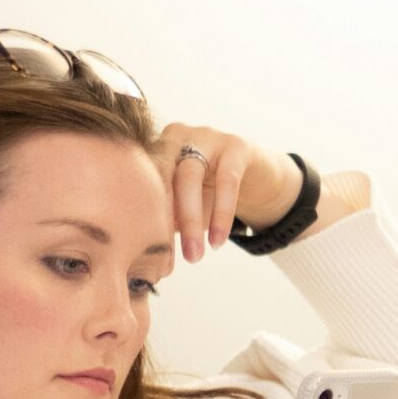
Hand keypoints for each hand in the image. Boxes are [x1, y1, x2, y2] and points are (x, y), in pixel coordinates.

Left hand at [152, 123, 303, 262]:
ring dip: (191, 220)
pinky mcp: (237, 145)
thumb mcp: (183, 208)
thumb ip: (164, 222)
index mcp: (155, 148)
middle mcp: (176, 136)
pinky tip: (218, 241)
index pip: (143, 184)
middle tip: (166, 262)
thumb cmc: (210, 194)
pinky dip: (222, 214)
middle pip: (160, 176)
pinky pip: (228, 181)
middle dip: (162, 221)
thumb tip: (147, 257)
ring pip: (189, 176)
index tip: (153, 261)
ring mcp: (206, 136)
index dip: (145, 224)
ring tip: (195, 256)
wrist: (255, 177)